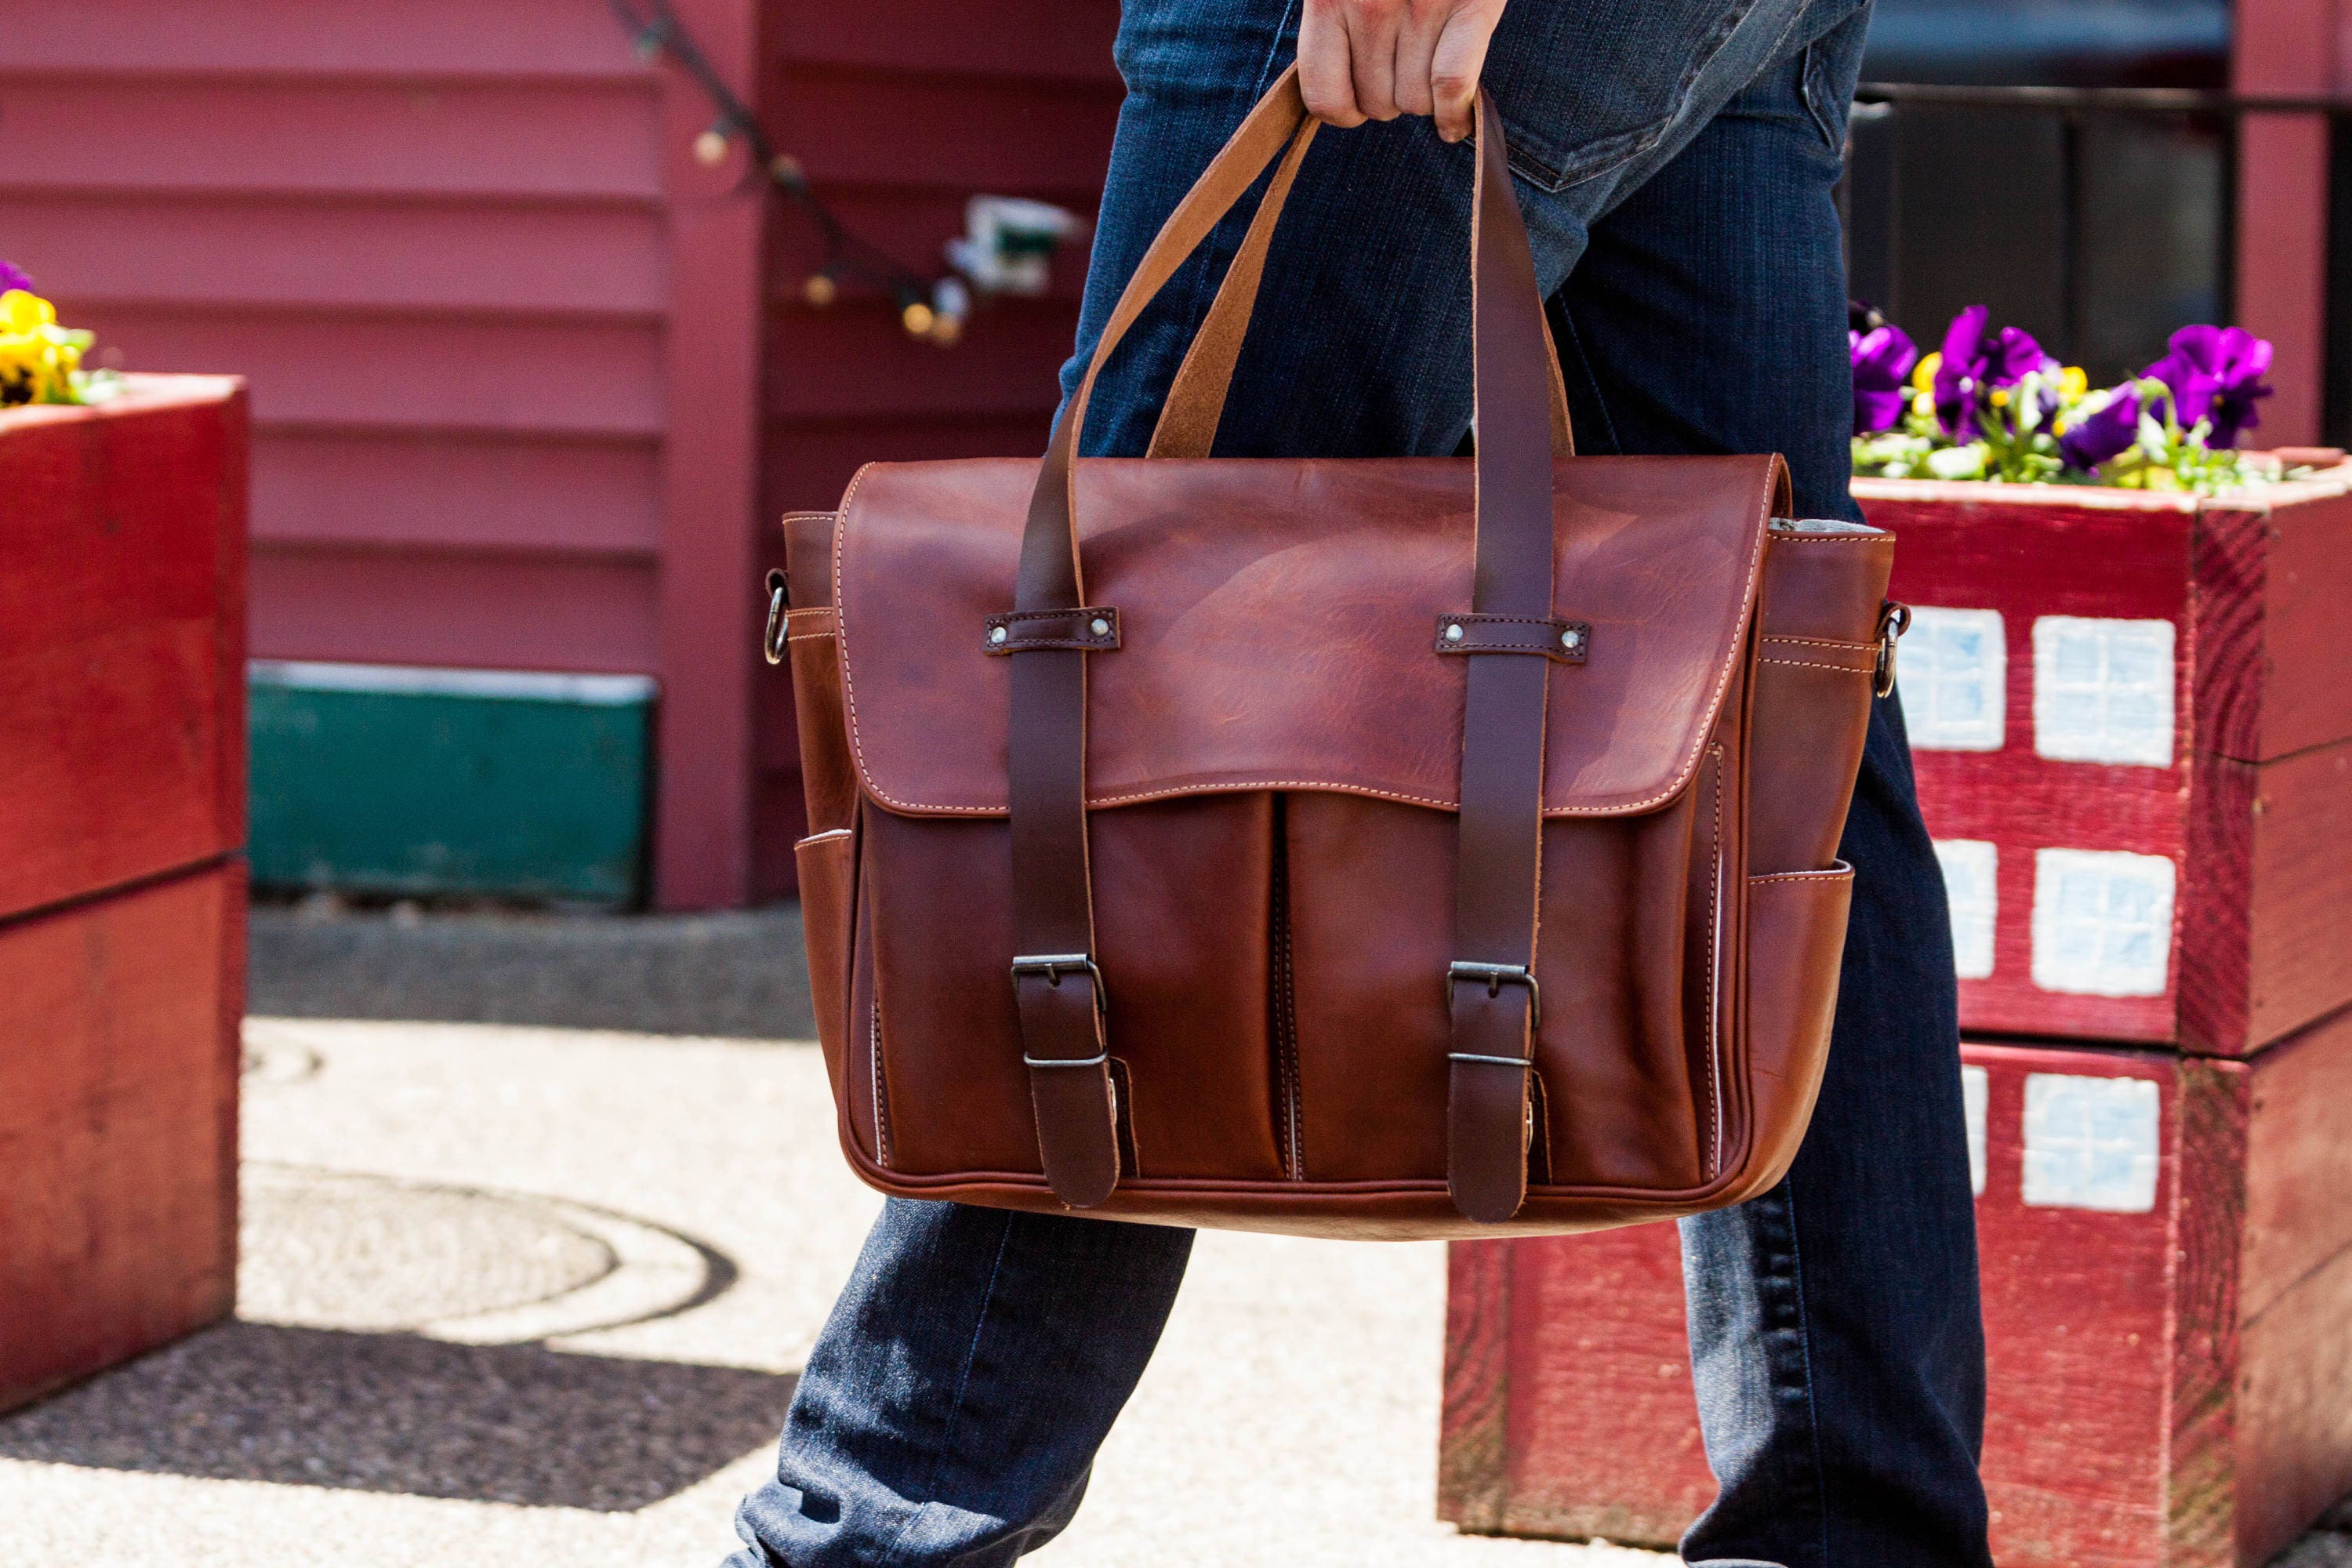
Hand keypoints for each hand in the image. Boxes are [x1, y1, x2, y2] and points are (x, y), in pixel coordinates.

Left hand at [1297, 0, 1508, 142]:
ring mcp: (1421, 7)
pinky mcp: (1471, 5)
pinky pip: (1452, 84)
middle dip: (1390, 97)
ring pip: (1415, 103)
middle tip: (1402, 70)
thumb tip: (1340, 96)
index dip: (1343, 111)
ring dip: (1425, 100)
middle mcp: (1370, 6)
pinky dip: (1455, 112)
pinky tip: (1455, 122)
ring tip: (1430, 66)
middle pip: (1377, 103)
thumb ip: (1335, 23)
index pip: (1324, 95)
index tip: (1356, 105)